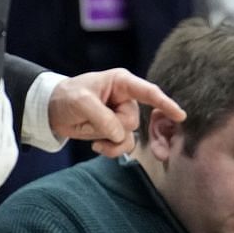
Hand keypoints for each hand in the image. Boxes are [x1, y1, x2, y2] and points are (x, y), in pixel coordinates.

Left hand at [48, 66, 186, 156]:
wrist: (52, 111)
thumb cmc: (67, 97)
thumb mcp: (81, 102)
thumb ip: (103, 117)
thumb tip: (120, 135)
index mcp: (121, 83)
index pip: (148, 92)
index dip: (165, 103)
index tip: (180, 116)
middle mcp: (125, 99)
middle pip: (133, 121)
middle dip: (114, 127)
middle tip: (92, 121)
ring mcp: (121, 116)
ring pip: (130, 136)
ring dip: (113, 142)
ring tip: (95, 139)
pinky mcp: (115, 131)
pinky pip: (123, 146)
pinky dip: (110, 149)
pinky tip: (96, 145)